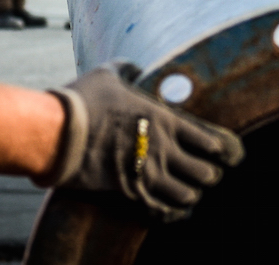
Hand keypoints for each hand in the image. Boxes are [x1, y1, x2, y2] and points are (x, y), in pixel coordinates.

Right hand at [39, 63, 243, 220]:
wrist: (58, 133)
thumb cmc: (83, 100)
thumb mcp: (106, 75)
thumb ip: (126, 68)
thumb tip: (134, 66)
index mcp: (164, 120)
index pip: (209, 140)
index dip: (219, 148)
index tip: (220, 151)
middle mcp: (162, 149)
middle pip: (205, 173)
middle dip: (207, 173)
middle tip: (202, 172)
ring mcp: (147, 173)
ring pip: (187, 194)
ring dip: (189, 193)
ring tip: (186, 190)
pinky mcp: (130, 192)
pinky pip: (163, 209)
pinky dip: (172, 211)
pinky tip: (171, 207)